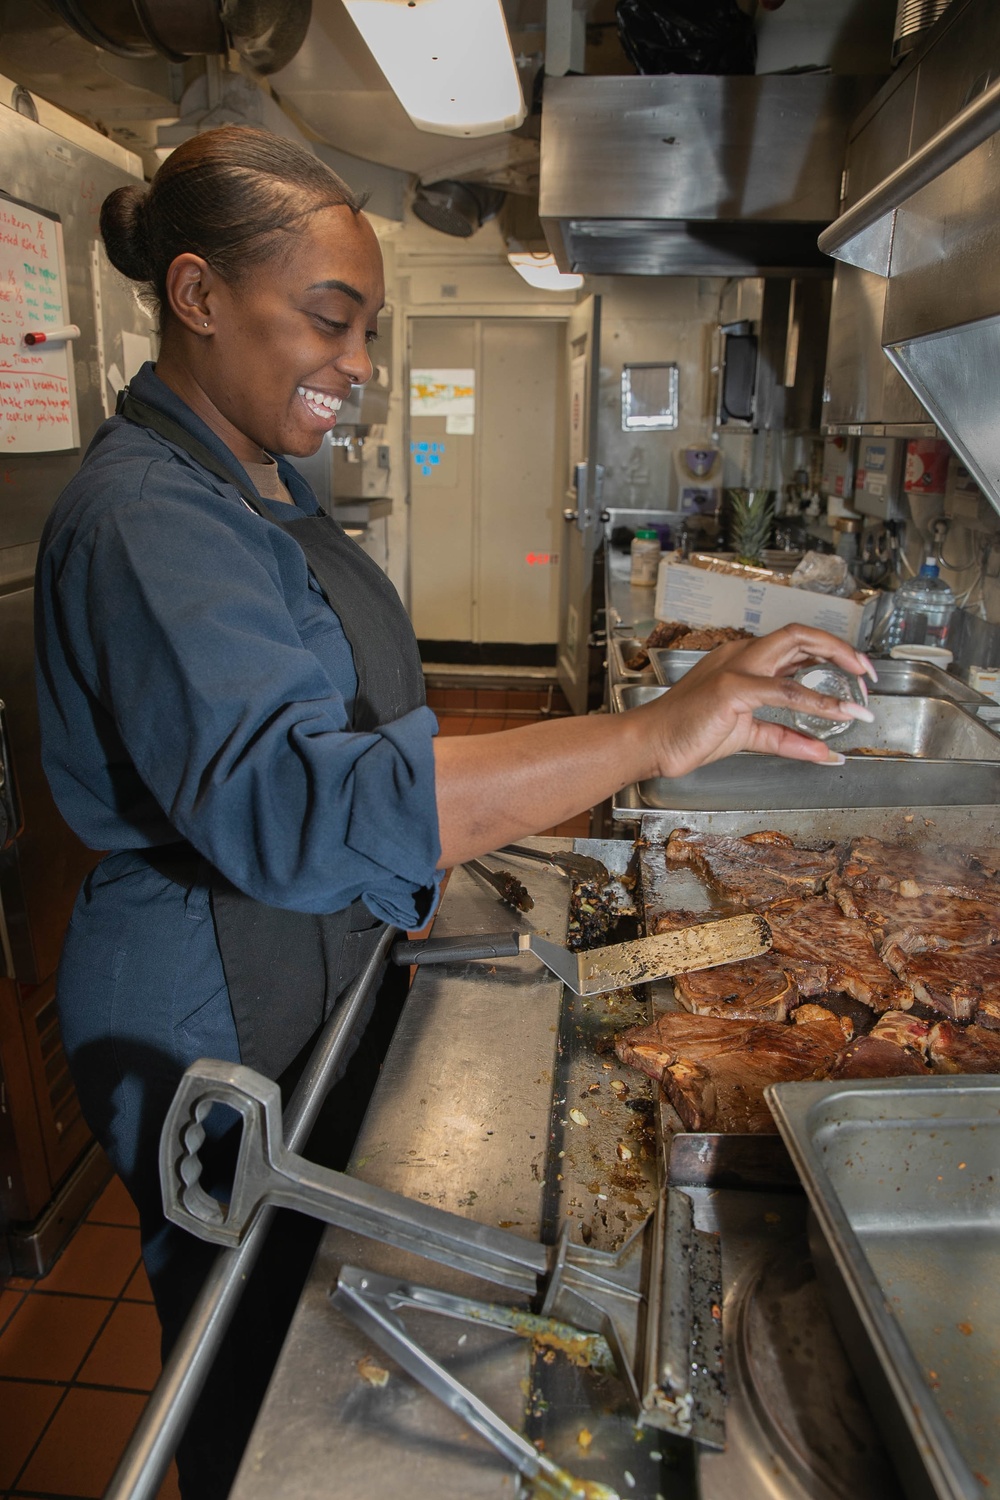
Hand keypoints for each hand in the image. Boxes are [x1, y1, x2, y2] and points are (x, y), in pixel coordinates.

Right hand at [636, 624, 875, 778]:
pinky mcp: (731, 688)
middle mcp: (742, 653)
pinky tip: (838, 715)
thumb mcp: (748, 735)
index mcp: (744, 659)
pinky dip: (815, 702)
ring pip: (796, 646)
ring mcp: (736, 666)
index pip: (795, 644)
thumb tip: (825, 751)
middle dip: (841, 648)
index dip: (831, 652)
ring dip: (837, 665)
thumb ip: (786, 739)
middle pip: (801, 633)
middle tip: (868, 673)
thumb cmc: (690, 733)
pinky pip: (783, 690)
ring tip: (861, 696)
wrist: (650, 743)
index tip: (856, 672)